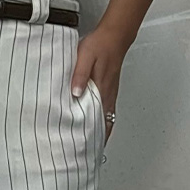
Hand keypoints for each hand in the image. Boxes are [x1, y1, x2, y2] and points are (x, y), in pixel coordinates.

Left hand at [70, 24, 131, 141]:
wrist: (113, 36)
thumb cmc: (100, 45)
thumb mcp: (85, 57)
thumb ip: (79, 75)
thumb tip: (75, 94)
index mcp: (102, 90)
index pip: (101, 120)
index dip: (96, 137)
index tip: (89, 150)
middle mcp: (108, 95)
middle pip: (105, 124)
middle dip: (97, 139)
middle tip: (87, 153)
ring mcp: (109, 93)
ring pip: (106, 118)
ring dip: (100, 131)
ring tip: (90, 144)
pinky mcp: (108, 88)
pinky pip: (106, 109)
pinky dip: (102, 120)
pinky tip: (95, 123)